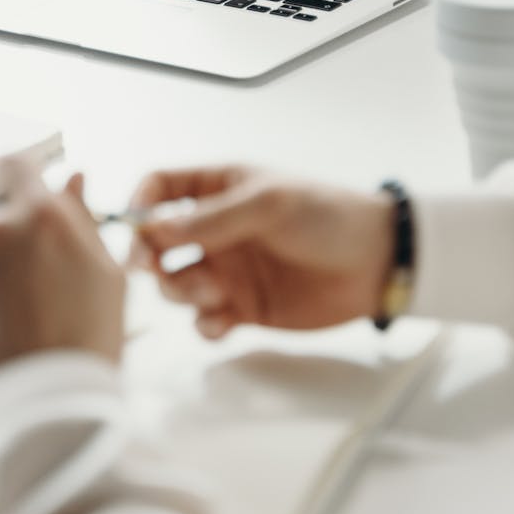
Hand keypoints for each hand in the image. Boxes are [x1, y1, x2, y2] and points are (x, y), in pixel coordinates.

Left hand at [0, 157, 126, 397]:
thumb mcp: (106, 274)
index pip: (16, 167)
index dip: (18, 174)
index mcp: (41, 216)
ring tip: (18, 322)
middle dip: (14, 245)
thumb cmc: (87, 340)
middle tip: (38, 289)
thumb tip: (72, 178)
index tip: (21, 185)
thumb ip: (83, 218)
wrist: (47, 407)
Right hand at [128, 166, 395, 338]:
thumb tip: (154, 230)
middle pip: (156, 245)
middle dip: (150, 260)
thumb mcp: (268, 204)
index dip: (140, 207)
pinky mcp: (244, 308)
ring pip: (176, 285)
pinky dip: (205, 325)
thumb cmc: (328, 216)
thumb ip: (211, 219)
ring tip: (213, 294)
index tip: (136, 231)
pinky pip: (205, 321)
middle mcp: (217, 229)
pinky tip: (224, 322)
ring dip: (181, 292)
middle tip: (156, 272)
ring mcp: (229, 270)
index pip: (160, 188)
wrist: (377, 263)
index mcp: (220, 188)